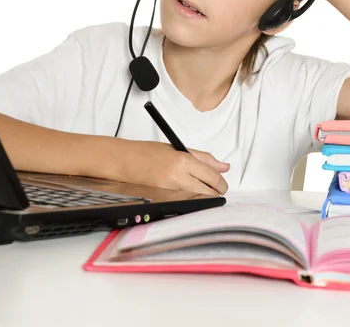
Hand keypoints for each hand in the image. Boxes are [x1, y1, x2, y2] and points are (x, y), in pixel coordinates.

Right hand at [99, 138, 229, 195]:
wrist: (124, 161)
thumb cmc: (149, 151)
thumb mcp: (178, 148)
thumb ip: (203, 158)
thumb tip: (225, 166)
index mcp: (184, 160)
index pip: (212, 176)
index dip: (221, 182)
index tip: (223, 183)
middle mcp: (179, 177)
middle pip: (208, 192)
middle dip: (216, 192)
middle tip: (216, 189)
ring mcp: (171, 190)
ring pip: (199, 198)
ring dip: (205, 195)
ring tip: (202, 189)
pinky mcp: (164, 198)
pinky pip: (186, 200)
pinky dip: (192, 197)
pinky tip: (189, 192)